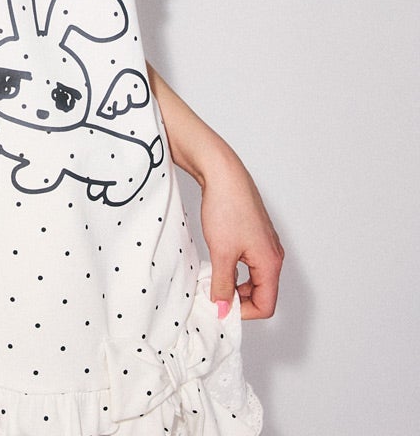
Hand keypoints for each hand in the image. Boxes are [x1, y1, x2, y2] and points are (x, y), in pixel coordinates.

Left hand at [200, 150, 283, 319]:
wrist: (222, 173)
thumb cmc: (226, 207)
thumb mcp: (221, 252)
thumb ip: (223, 285)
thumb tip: (223, 309)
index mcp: (271, 263)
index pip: (266, 306)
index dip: (243, 312)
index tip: (220, 306)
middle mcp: (273, 255)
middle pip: (262, 293)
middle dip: (238, 298)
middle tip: (213, 293)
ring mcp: (265, 244)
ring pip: (255, 278)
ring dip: (235, 283)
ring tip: (213, 276)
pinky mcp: (255, 234)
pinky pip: (250, 263)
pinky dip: (235, 269)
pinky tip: (218, 261)